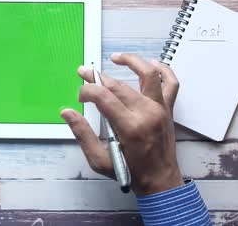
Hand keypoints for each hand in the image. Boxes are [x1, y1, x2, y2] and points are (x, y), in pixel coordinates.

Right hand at [61, 53, 182, 195]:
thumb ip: (82, 134)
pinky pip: (171, 83)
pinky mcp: (168, 109)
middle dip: (97, 76)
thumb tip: (67, 113)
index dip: (87, 91)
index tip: (80, 95)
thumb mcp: (99, 159)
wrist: (161, 181)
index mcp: (130, 127)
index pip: (104, 97)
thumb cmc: (131, 172)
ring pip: (149, 75)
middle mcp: (147, 114)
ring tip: (116, 57)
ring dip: (132, 61)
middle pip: (119, 85)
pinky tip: (150, 64)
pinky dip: (163, 70)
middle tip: (84, 73)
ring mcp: (160, 109)